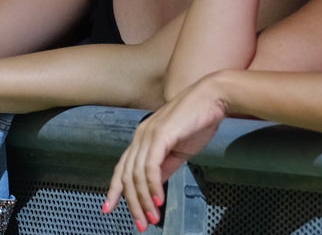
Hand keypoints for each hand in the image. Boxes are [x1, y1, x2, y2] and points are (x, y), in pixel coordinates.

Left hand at [103, 76, 227, 230]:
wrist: (213, 98)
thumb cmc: (198, 121)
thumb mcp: (178, 150)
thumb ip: (164, 167)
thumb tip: (154, 187)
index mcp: (143, 138)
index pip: (122, 167)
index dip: (114, 189)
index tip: (108, 208)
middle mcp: (141, 135)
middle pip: (127, 176)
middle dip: (132, 203)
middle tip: (140, 224)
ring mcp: (149, 134)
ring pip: (137, 174)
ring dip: (144, 200)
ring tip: (152, 218)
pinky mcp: (160, 135)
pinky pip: (151, 166)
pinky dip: (153, 186)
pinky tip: (158, 200)